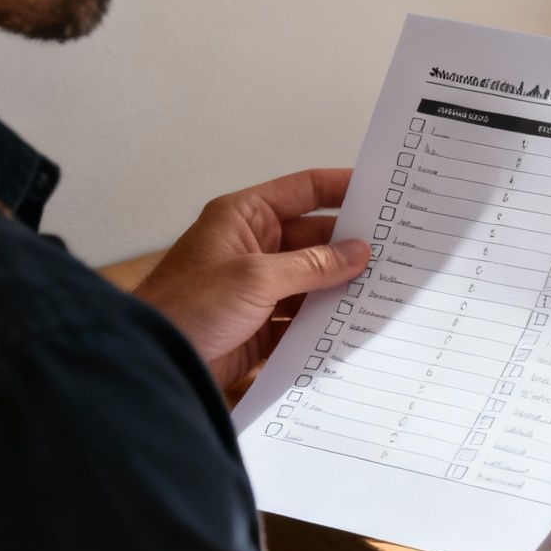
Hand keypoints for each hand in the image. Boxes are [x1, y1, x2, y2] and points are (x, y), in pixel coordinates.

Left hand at [133, 169, 369, 388]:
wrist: (154, 362)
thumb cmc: (187, 307)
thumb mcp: (256, 278)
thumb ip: (312, 265)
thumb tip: (358, 252)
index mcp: (244, 218)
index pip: (303, 191)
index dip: (342, 187)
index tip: (382, 190)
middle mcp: (252, 248)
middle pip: (314, 239)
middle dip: (350, 246)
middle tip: (396, 250)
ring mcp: (257, 288)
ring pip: (312, 281)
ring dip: (340, 288)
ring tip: (385, 289)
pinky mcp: (258, 326)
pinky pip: (301, 319)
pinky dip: (324, 324)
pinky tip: (354, 327)